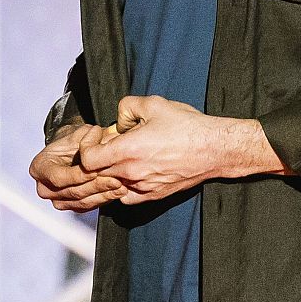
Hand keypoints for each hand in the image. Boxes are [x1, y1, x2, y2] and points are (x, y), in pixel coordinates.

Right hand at [28, 122, 124, 212]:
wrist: (73, 152)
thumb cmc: (72, 142)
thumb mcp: (78, 133)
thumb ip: (87, 135)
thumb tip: (101, 136)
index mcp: (39, 168)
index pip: (59, 177)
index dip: (78, 175)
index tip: (96, 171)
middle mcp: (45, 188)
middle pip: (72, 192)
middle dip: (96, 186)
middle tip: (115, 180)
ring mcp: (58, 200)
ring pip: (82, 202)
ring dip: (103, 195)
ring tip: (120, 187)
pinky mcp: (72, 207)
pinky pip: (89, 207)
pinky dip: (104, 200)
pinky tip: (117, 192)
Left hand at [77, 96, 286, 205]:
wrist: (214, 149)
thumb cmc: (187, 126)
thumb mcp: (154, 104)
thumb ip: (127, 107)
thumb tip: (118, 121)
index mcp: (128, 150)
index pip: (87, 160)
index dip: (86, 147)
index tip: (97, 137)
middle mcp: (131, 173)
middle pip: (96, 175)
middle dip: (96, 159)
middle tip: (108, 145)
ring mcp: (142, 187)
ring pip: (110, 187)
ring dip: (109, 173)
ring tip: (120, 158)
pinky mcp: (153, 195)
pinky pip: (126, 197)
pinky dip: (122, 186)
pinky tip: (130, 173)